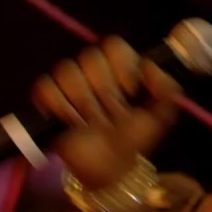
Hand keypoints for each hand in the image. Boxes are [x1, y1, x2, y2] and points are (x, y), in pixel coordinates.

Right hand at [31, 36, 181, 190]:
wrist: (110, 167)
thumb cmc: (135, 138)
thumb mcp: (161, 116)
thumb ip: (166, 89)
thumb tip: (148, 64)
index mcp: (121, 68)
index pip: (113, 44)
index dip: (122, 65)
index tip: (131, 91)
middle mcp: (94, 70)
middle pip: (90, 56)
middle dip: (105, 91)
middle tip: (113, 113)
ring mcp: (69, 84)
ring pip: (67, 69)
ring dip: (84, 102)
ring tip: (94, 122)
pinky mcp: (48, 99)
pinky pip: (45, 87)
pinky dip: (59, 105)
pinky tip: (73, 122)